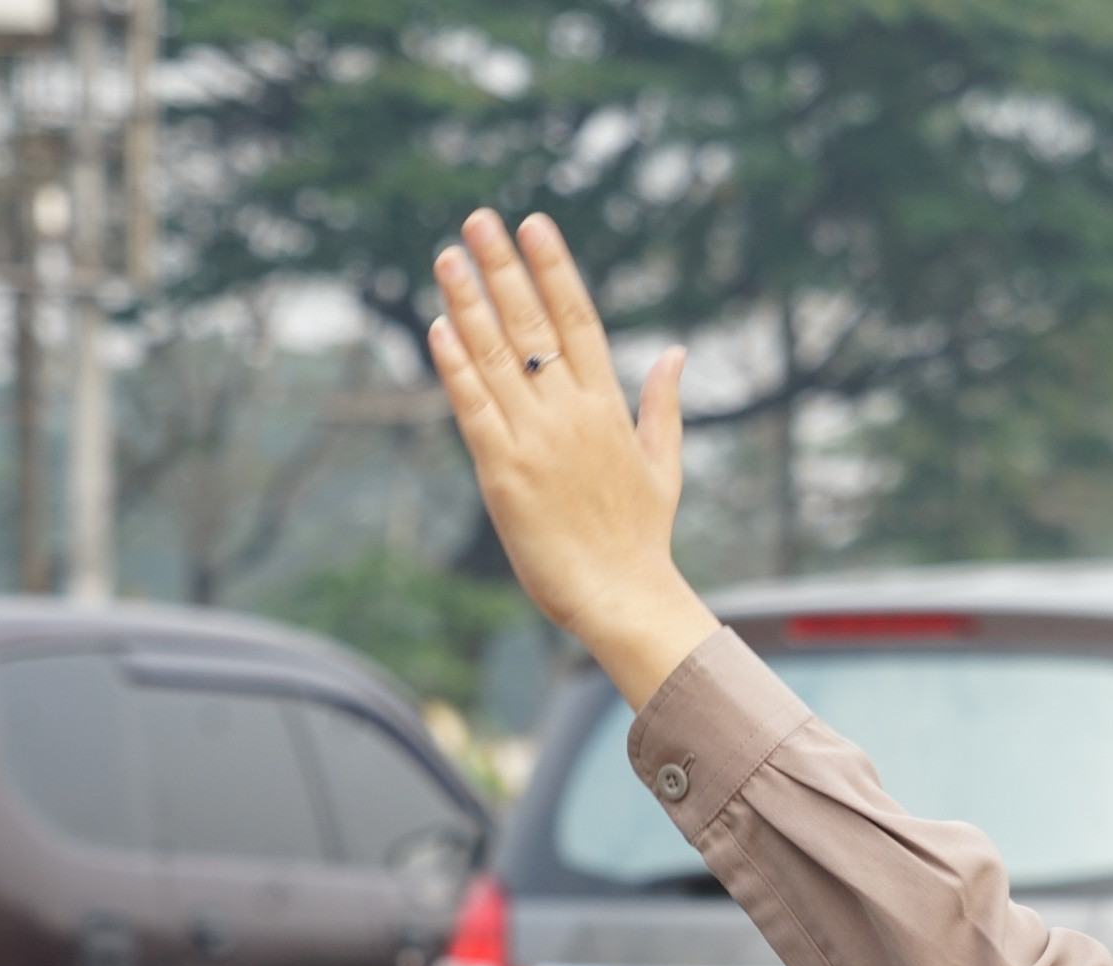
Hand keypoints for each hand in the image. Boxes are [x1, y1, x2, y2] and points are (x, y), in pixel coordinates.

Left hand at [430, 209, 718, 708]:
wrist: (623, 597)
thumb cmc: (642, 539)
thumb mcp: (663, 464)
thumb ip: (662, 404)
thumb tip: (675, 351)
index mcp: (608, 406)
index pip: (578, 319)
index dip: (553, 268)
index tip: (533, 225)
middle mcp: (571, 413)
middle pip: (532, 323)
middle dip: (502, 267)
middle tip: (477, 219)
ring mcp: (535, 439)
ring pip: (495, 356)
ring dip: (467, 302)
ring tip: (447, 256)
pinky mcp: (502, 472)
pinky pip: (472, 408)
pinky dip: (454, 366)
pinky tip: (437, 327)